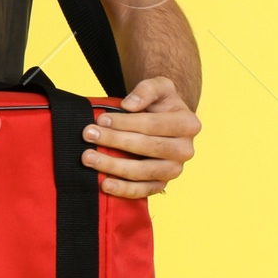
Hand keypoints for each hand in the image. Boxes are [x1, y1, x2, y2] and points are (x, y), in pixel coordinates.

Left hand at [80, 75, 199, 199]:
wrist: (166, 122)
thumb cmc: (160, 103)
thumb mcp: (159, 86)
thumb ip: (147, 90)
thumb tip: (129, 105)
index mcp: (188, 124)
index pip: (153, 125)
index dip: (125, 123)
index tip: (101, 119)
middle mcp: (185, 150)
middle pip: (147, 147)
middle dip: (114, 141)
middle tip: (88, 135)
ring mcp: (174, 170)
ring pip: (142, 172)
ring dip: (113, 166)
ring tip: (89, 158)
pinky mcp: (162, 184)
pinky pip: (143, 191)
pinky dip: (123, 190)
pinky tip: (104, 184)